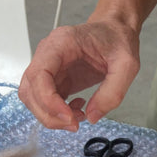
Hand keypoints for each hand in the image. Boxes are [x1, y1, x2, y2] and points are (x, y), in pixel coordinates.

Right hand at [18, 17, 140, 130]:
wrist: (115, 32)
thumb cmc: (117, 40)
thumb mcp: (127, 64)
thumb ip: (112, 92)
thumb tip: (92, 116)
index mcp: (61, 43)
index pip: (38, 74)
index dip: (47, 100)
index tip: (67, 116)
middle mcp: (48, 54)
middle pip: (30, 90)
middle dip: (49, 114)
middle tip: (74, 124)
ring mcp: (49, 67)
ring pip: (32, 98)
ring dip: (51, 116)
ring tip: (78, 116)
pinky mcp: (55, 80)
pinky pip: (45, 101)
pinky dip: (58, 113)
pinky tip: (78, 109)